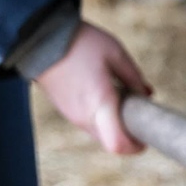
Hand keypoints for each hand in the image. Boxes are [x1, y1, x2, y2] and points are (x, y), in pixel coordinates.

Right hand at [34, 23, 151, 154]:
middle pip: (111, 141)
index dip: (135, 147)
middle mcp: (84, 116)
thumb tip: (146, 94)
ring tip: (124, 99)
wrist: (39, 38)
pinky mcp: (65, 110)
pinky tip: (107, 95)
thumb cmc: (81, 43)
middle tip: (140, 112)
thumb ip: (133, 77)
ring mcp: (72, 115)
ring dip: (115, 124)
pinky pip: (89, 122)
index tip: (146, 137)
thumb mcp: (115, 53)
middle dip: (128, 133)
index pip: (117, 144)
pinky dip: (102, 117)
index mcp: (100, 104)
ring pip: (100, 132)